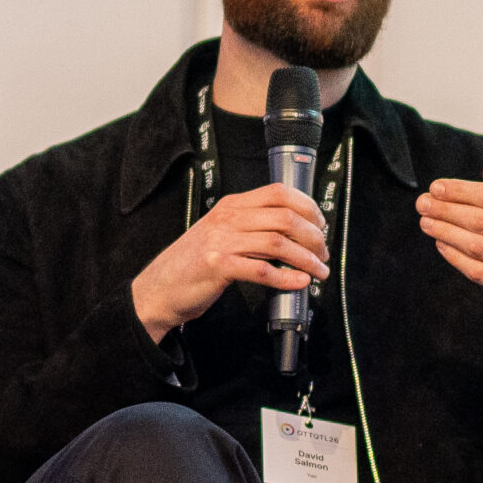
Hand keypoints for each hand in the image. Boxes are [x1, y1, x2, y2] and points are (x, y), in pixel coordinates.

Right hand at [130, 183, 327, 341]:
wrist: (159, 289)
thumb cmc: (194, 265)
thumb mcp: (221, 234)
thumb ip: (251, 228)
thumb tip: (293, 234)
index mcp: (232, 206)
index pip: (279, 193)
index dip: (308, 207)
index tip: (321, 225)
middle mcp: (228, 218)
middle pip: (285, 217)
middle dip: (313, 237)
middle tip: (323, 254)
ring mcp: (222, 241)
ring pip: (278, 244)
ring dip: (306, 260)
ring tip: (318, 273)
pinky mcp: (218, 267)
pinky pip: (262, 270)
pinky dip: (287, 278)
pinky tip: (299, 283)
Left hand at [417, 165, 482, 315]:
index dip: (461, 191)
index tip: (436, 187)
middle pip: (482, 221)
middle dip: (447, 210)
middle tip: (423, 203)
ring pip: (477, 247)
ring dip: (445, 232)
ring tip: (426, 222)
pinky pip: (478, 272)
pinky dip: (455, 257)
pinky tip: (440, 244)